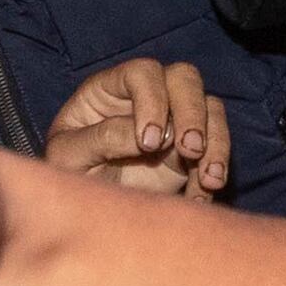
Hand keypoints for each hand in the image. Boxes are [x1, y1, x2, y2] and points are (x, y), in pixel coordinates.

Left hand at [40, 55, 229, 200]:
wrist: (86, 212)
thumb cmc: (69, 174)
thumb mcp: (68, 157)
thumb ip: (99, 139)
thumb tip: (144, 135)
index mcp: (109, 89)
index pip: (141, 72)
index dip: (152, 99)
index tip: (148, 142)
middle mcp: (146, 97)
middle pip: (184, 78)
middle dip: (192, 113)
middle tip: (189, 151)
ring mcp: (172, 120)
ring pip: (210, 108)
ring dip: (216, 142)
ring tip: (210, 180)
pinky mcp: (190, 149)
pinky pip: (217, 146)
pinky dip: (215, 171)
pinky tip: (199, 198)